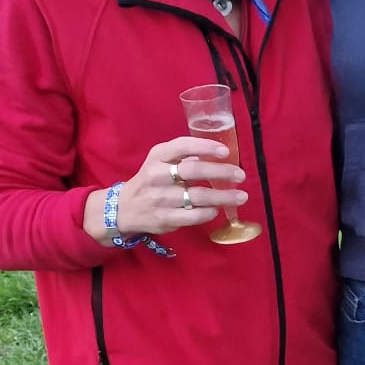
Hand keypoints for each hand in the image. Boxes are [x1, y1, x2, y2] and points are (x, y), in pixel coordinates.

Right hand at [91, 137, 247, 240]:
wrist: (124, 208)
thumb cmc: (150, 181)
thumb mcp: (159, 162)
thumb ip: (183, 157)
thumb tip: (216, 155)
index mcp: (158, 156)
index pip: (182, 146)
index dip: (205, 147)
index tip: (225, 152)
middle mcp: (157, 175)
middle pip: (193, 171)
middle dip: (220, 172)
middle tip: (240, 175)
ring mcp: (159, 198)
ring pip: (196, 196)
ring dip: (222, 196)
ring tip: (240, 196)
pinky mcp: (163, 218)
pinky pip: (192, 216)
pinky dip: (208, 213)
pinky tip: (217, 210)